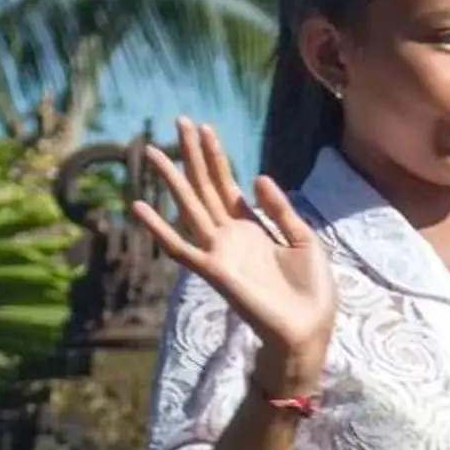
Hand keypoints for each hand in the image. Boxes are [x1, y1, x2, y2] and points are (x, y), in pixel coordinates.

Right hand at [131, 119, 336, 390]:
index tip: (204, 127)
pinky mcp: (213, 270)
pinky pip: (179, 248)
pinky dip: (157, 228)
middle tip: (177, 121)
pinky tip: (138, 205)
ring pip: (189, 206)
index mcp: (253, 228)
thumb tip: (257, 176)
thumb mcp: (304, 240)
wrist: (309, 328)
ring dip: (171, 179)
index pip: (228, 184)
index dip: (217, 157)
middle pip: (205, 187)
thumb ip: (281, 209)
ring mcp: (219, 251)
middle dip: (192, 155)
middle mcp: (231, 236)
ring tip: (153, 150)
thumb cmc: (311, 291)